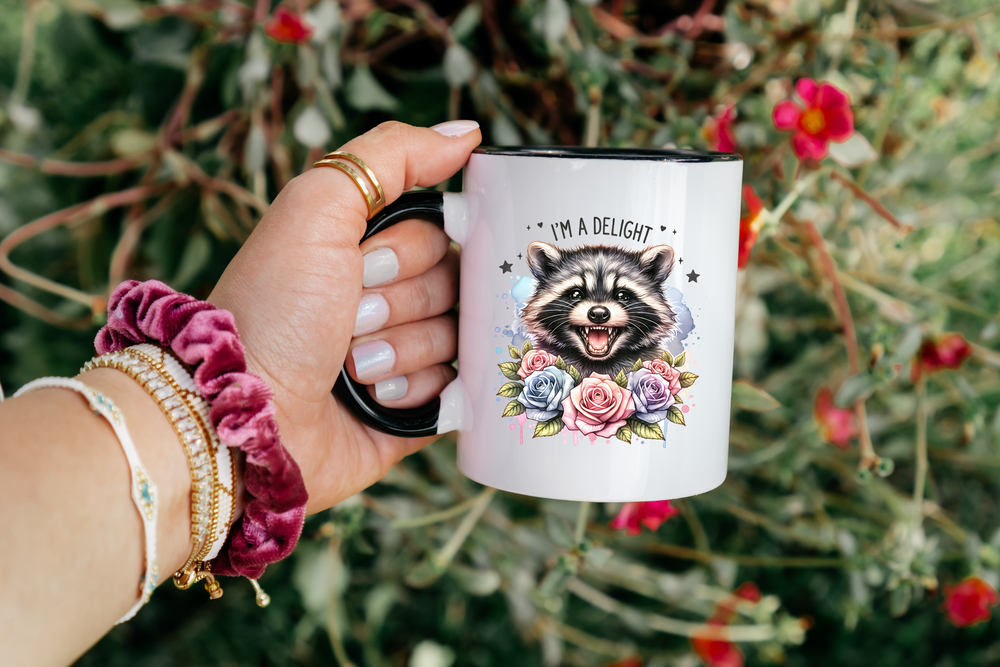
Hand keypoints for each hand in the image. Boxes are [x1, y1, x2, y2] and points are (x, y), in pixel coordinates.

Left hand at [209, 120, 480, 512]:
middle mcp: (387, 297)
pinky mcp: (411, 409)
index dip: (412, 251)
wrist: (240, 414)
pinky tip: (373, 397)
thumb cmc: (271, 309)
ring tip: (353, 365)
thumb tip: (467, 134)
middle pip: (454, 284)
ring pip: (458, 338)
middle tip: (351, 320)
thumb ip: (390, 156)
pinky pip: (457, 390)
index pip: (441, 234)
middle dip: (403, 304)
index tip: (365, 266)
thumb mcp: (316, 208)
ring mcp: (402, 354)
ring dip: (404, 350)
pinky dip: (417, 391)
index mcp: (366, 246)